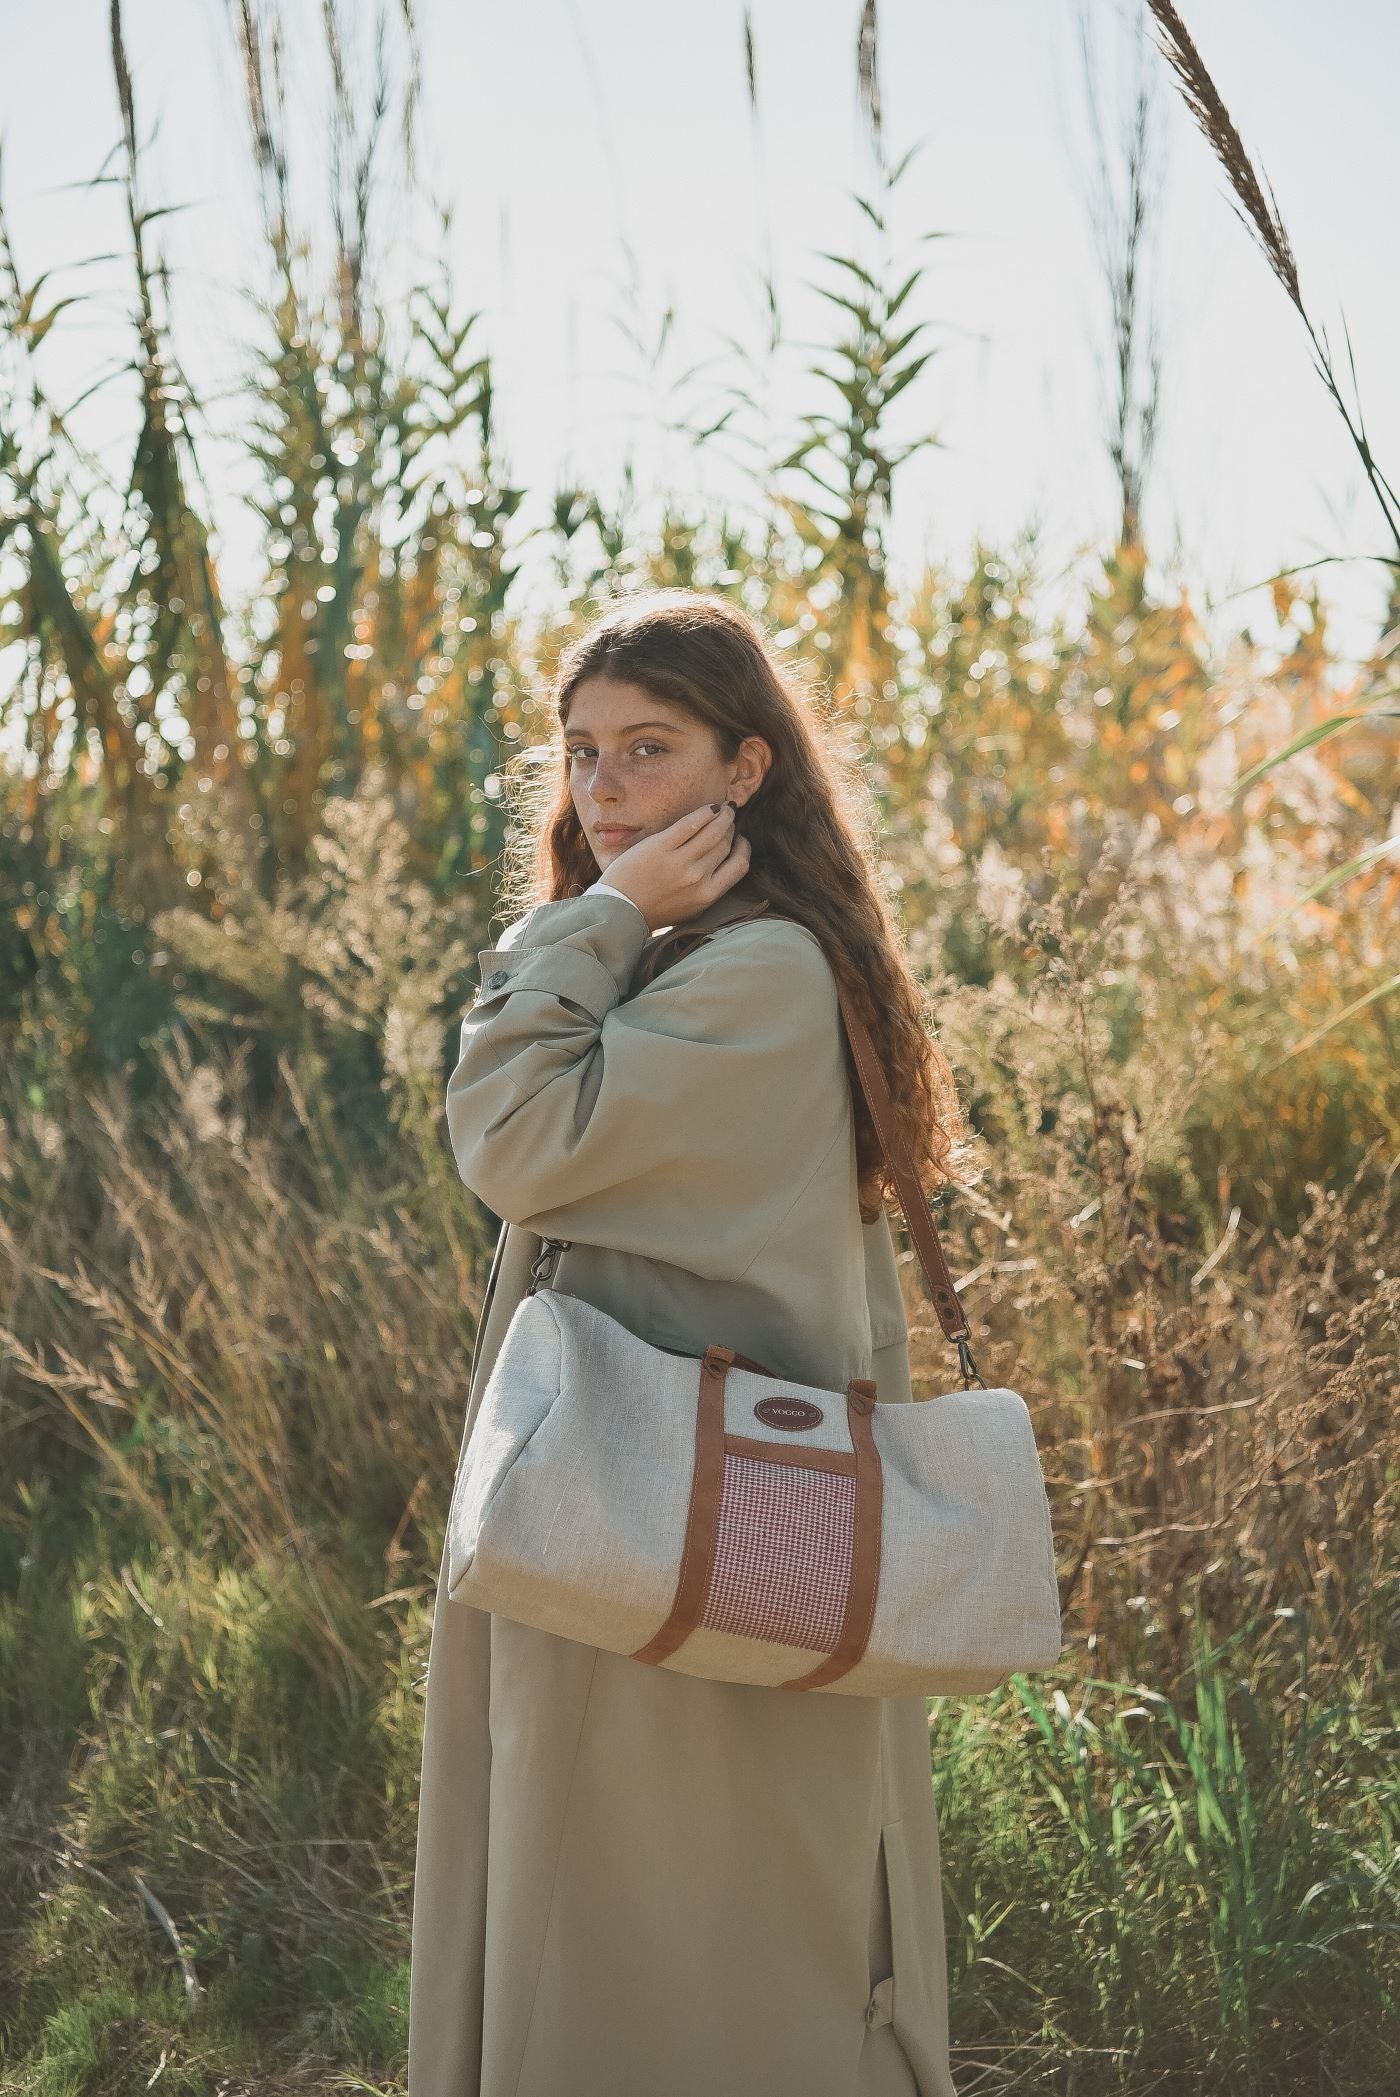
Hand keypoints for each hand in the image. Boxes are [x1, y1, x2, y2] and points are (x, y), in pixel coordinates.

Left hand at [598, 801, 749, 930]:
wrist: (620, 910)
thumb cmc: (654, 909)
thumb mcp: (690, 907)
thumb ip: (708, 888)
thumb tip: (724, 861)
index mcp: (707, 895)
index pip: (739, 866)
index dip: (743, 848)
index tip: (739, 840)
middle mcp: (698, 878)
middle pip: (725, 845)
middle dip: (730, 829)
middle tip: (728, 820)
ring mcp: (680, 862)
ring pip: (713, 831)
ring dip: (722, 817)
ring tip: (723, 810)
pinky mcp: (661, 847)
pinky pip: (690, 823)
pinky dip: (704, 813)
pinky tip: (709, 808)